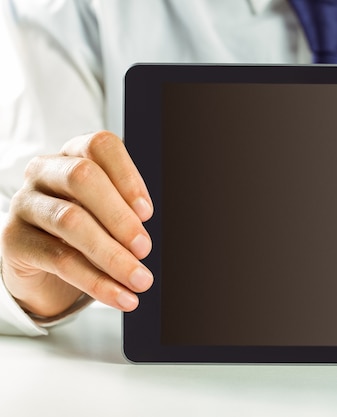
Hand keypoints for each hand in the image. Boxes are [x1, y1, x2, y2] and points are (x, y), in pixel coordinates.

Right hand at [1, 131, 153, 316]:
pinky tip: (122, 297)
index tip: (148, 212)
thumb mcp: (108, 213)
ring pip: (71, 221)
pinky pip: (60, 260)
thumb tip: (147, 231)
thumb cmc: (86, 229)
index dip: (127, 176)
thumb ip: (126, 211)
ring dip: (113, 255)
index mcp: (73, 155)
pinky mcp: (13, 240)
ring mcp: (25, 203)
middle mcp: (44, 171)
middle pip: (82, 177)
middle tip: (145, 248)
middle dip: (120, 216)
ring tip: (140, 279)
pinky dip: (97, 282)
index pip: (100, 145)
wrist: (43, 266)